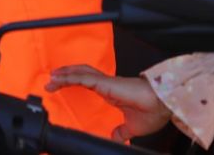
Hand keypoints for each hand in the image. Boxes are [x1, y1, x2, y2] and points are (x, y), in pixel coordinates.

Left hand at [46, 65, 171, 141]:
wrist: (163, 105)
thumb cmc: (152, 112)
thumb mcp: (132, 127)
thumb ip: (121, 131)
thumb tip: (115, 138)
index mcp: (110, 92)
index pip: (86, 82)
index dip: (72, 82)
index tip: (58, 87)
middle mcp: (106, 85)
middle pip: (80, 75)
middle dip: (64, 76)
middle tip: (50, 81)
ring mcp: (105, 82)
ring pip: (80, 73)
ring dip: (64, 74)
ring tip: (51, 78)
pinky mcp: (106, 83)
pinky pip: (84, 78)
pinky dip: (71, 77)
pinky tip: (60, 79)